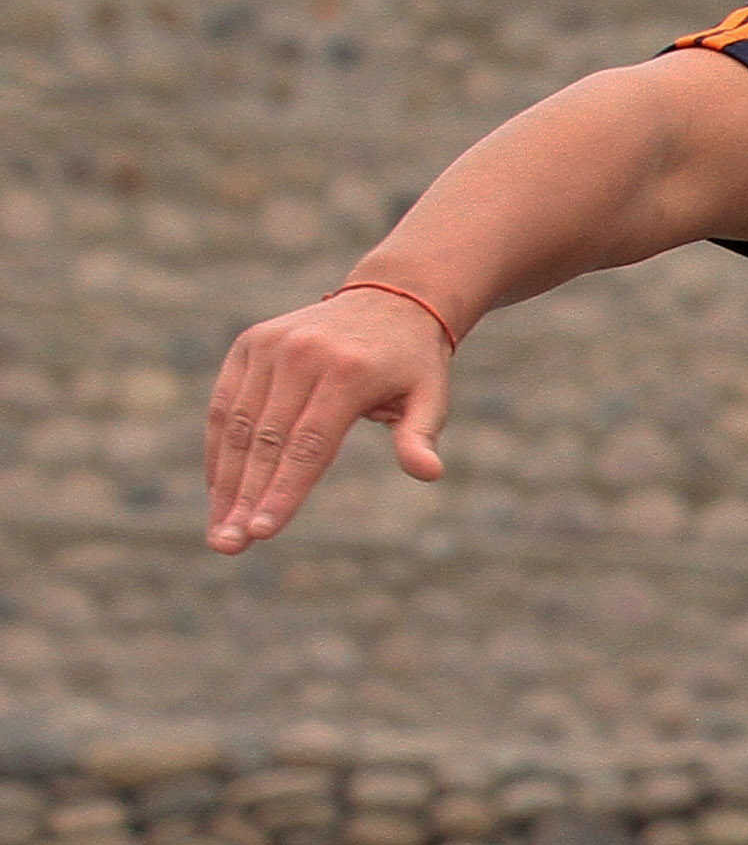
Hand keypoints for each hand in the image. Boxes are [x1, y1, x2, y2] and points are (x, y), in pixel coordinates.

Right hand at [205, 286, 455, 551]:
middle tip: (229, 546)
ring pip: (236, 425)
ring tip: (219, 531)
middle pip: (265, 441)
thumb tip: (428, 473)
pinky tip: (217, 491)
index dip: (284, 491)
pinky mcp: (249, 344)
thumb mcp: (432, 396)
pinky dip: (218, 448)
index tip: (263, 532)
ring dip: (224, 482)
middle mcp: (300, 356)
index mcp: (346, 372)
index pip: (308, 446)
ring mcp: (269, 347)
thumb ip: (420, 435)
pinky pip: (225, 404)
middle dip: (245, 499)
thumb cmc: (413, 363)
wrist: (390, 298)